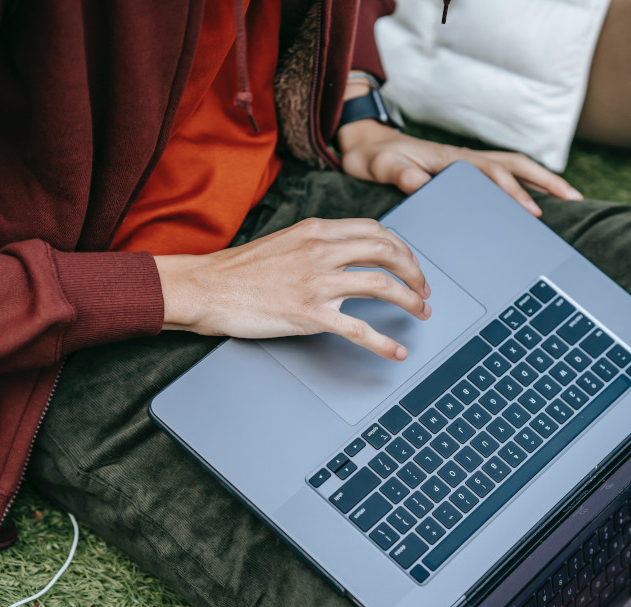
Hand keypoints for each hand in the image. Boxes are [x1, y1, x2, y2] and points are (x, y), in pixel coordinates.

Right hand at [154, 218, 431, 360]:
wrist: (207, 287)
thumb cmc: (239, 270)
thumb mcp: (285, 241)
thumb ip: (318, 244)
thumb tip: (347, 255)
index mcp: (317, 230)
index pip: (376, 230)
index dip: (402, 248)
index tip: (410, 264)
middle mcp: (321, 250)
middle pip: (388, 252)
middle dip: (414, 272)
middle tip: (423, 291)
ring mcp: (317, 281)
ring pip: (382, 285)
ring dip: (410, 301)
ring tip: (421, 314)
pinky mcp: (309, 313)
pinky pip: (359, 328)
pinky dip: (385, 342)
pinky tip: (396, 351)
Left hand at [337, 120, 582, 214]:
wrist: (366, 146)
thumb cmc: (374, 158)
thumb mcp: (382, 167)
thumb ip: (401, 174)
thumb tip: (421, 183)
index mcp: (451, 160)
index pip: (493, 173)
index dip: (515, 191)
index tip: (533, 210)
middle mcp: (464, 159)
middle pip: (515, 165)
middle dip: (546, 181)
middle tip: (574, 200)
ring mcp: (467, 164)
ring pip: (514, 168)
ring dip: (543, 181)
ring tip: (570, 199)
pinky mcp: (464, 172)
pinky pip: (502, 175)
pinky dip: (525, 184)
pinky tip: (537, 200)